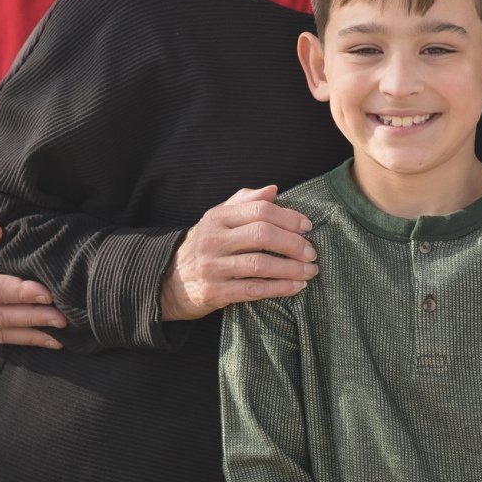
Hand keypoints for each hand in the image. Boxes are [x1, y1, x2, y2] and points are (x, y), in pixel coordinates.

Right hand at [160, 186, 318, 320]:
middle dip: (293, 243)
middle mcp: (213, 239)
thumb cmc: (205, 245)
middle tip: (312, 252)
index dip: (288, 217)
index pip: (259, 210)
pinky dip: (279, 288)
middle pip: (262, 235)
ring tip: (310, 271)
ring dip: (291, 268)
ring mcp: (212, 266)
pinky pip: (253, 289)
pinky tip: (296, 287)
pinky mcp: (214, 292)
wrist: (169, 282)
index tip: (308, 227)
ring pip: (260, 264)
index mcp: (217, 217)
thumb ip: (245, 202)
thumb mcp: (219, 219)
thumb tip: (273, 189)